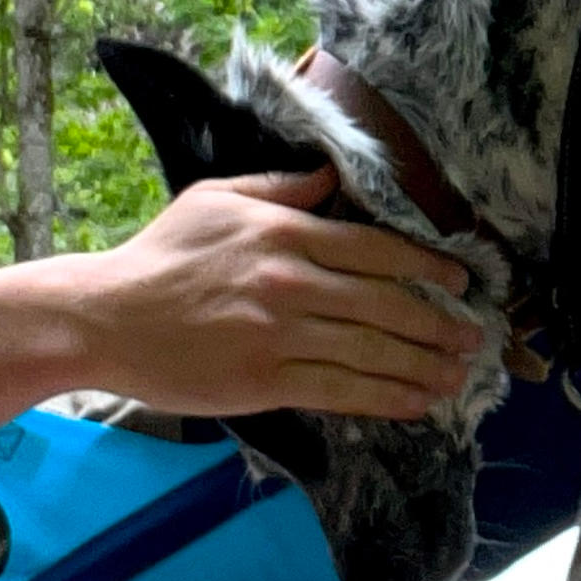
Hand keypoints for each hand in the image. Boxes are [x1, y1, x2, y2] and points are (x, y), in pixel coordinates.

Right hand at [58, 169, 485, 418]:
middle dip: (440, 322)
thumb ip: (279, 187)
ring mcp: (279, 335)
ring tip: (458, 375)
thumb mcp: (215, 199)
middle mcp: (289, 282)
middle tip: (475, 336)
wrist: (104, 319)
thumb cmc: (159, 257)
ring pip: (373, 352)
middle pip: (387, 303)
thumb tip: (329, 176)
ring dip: (425, 366)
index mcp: (282, 233)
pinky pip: (342, 392)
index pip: (376, 249)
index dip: (427, 267)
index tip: (460, 282)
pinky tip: (417, 404)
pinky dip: (387, 399)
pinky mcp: (265, 382)